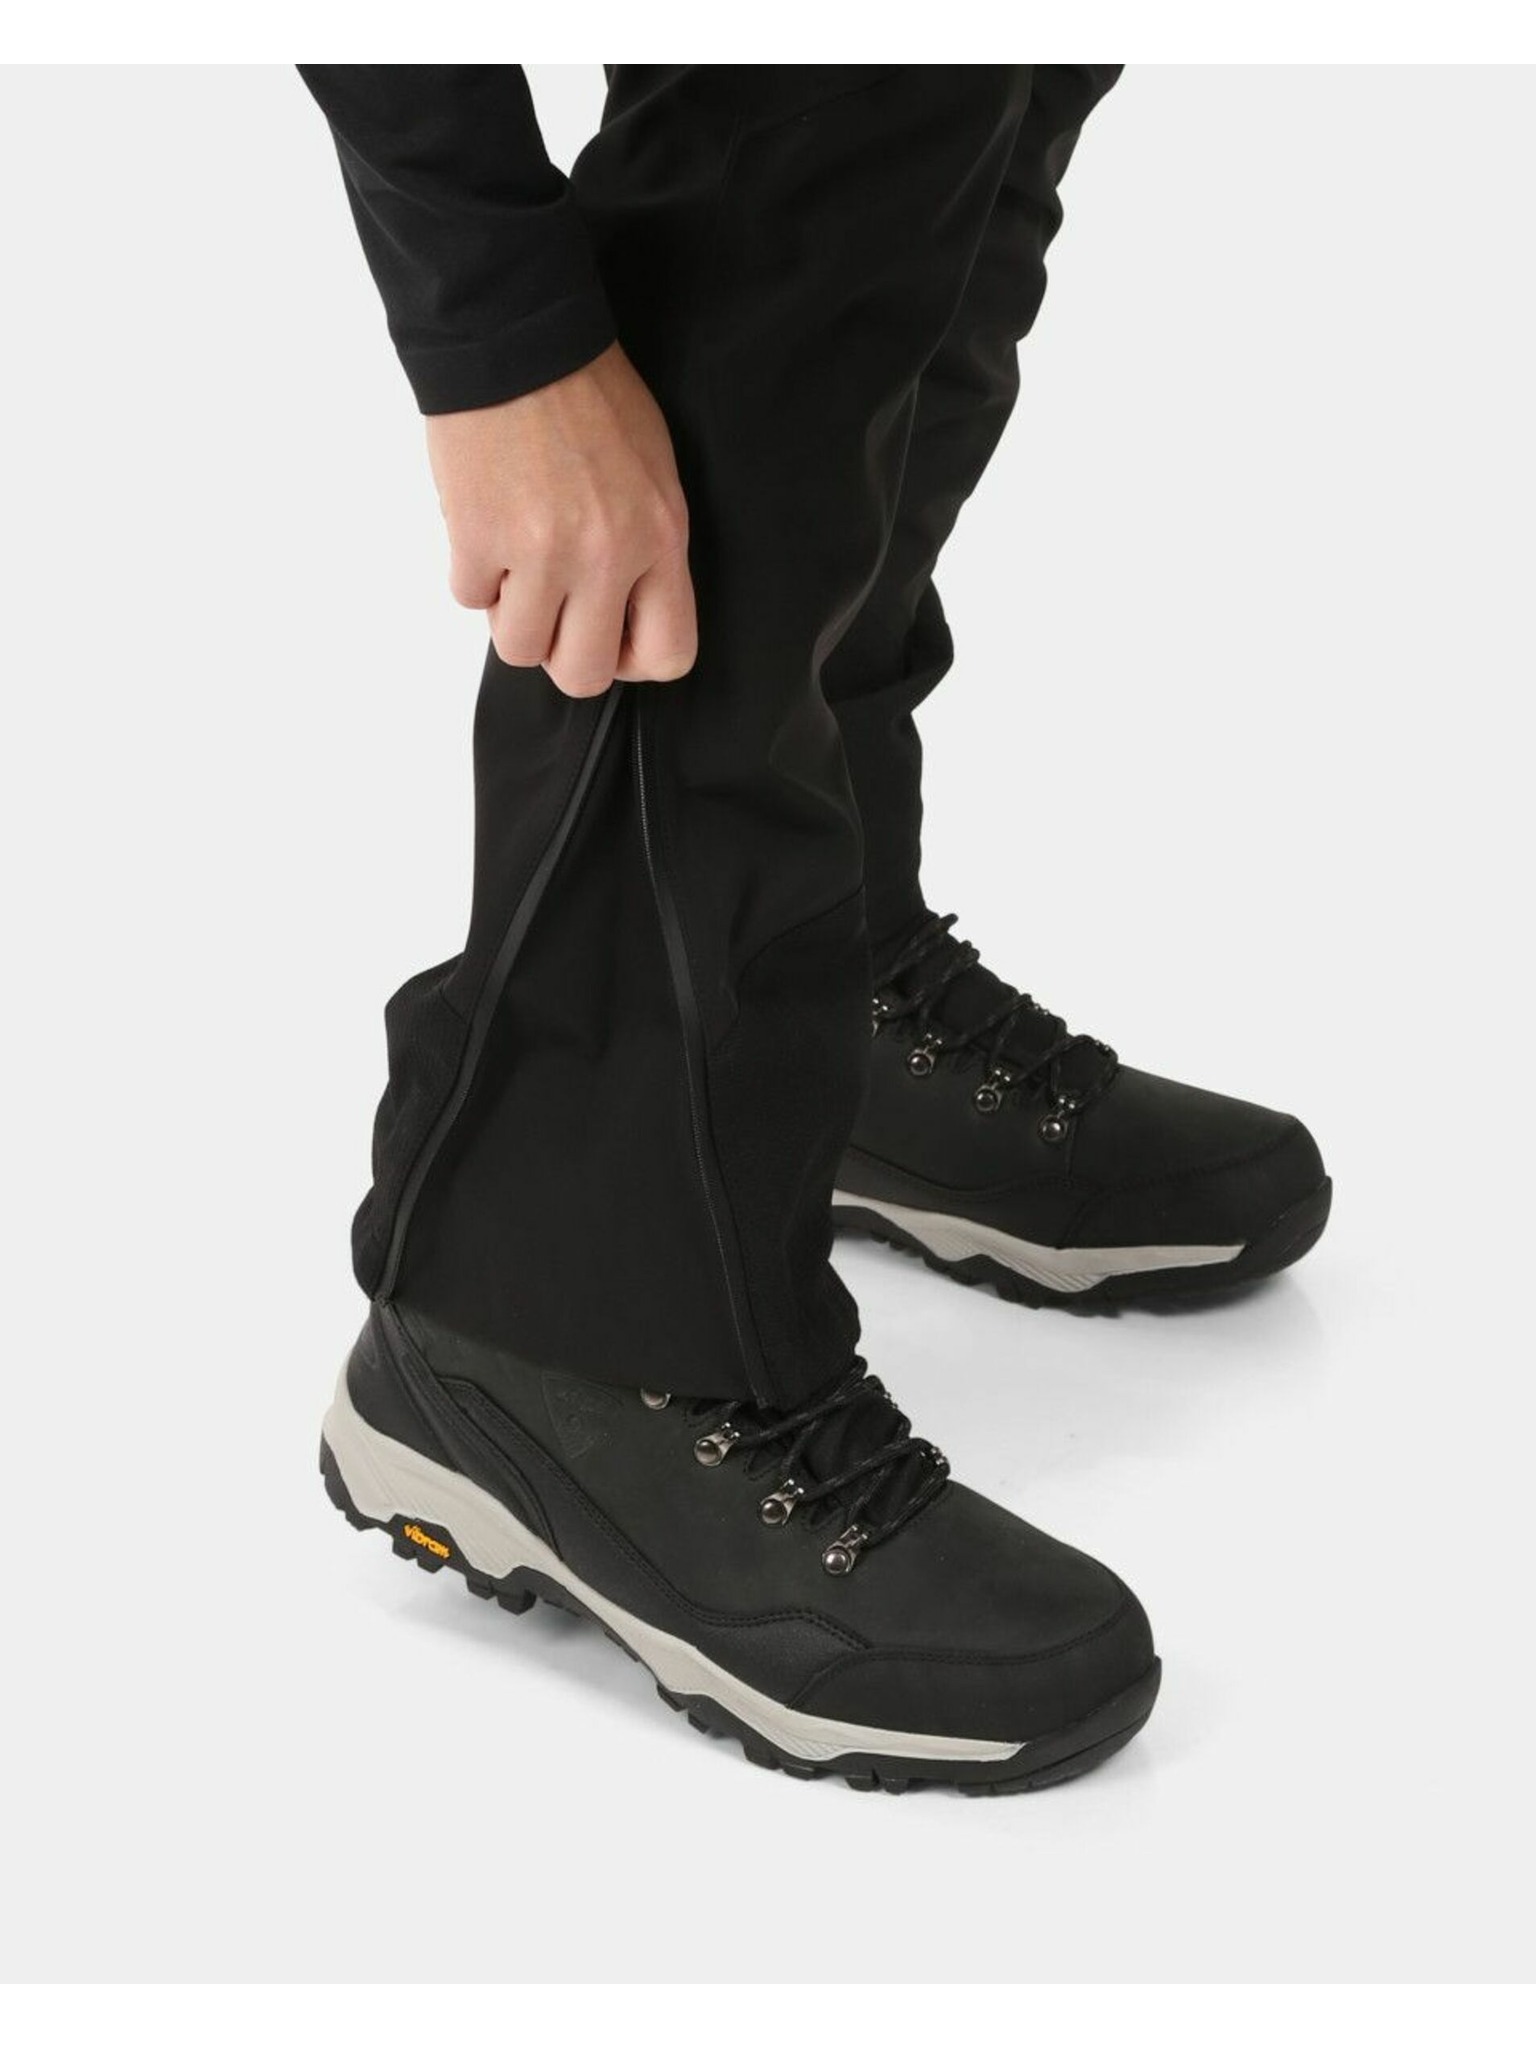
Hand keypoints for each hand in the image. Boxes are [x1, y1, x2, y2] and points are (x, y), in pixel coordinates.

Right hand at [426, 343, 696, 697]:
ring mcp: (539, 551)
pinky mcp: (477, 536)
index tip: (609, 635)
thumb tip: (621, 615)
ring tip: (513, 562)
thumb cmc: (588, 395)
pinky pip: (469, 597)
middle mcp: (606, 555)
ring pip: (517, 647)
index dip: (632, 660)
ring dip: (510, 614)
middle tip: (551, 610)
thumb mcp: (654, 472)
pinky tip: (485, 525)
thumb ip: (647, 549)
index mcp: (659, 537)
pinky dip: (472, 572)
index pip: (668, 654)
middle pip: (582, 674)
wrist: (516, 337)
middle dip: (560, 652)